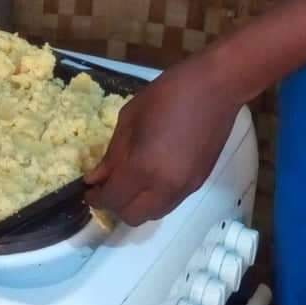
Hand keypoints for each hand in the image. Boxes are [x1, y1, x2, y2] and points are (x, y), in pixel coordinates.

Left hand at [85, 57, 241, 226]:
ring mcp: (185, 188)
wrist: (216, 88)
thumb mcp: (129, 118)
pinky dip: (154, 198)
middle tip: (108, 186)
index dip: (96, 198)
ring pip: (153, 214)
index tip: (89, 189)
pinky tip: (151, 175)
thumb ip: (112, 154)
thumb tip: (97, 177)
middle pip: (133, 216)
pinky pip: (170, 202)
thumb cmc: (168, 94)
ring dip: (137, 205)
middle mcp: (164, 186)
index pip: (113, 199)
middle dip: (115, 206)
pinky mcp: (198, 183)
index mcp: (143, 167)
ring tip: (130, 182)